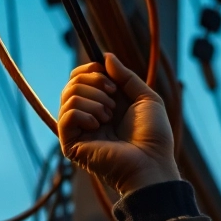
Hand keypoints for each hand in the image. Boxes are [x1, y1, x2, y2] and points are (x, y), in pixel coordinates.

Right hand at [58, 53, 178, 194]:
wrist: (152, 163)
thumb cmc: (154, 136)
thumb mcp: (146, 98)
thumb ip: (126, 77)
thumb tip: (105, 56)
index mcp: (104, 105)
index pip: (81, 78)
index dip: (91, 69)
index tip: (107, 73)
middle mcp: (89, 116)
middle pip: (72, 83)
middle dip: (93, 81)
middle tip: (113, 97)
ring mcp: (79, 131)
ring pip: (68, 96)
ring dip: (93, 99)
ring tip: (109, 115)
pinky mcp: (72, 144)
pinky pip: (66, 114)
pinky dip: (83, 112)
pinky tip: (98, 124)